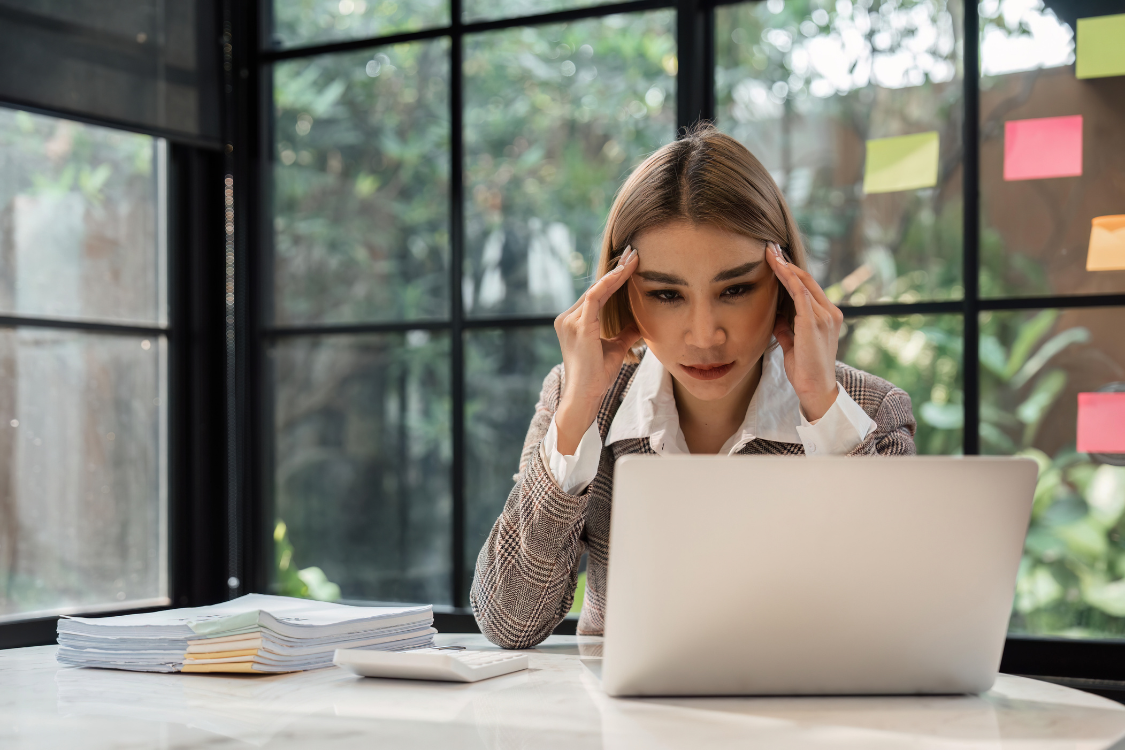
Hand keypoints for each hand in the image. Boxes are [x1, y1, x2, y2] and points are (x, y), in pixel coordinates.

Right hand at [553, 245, 641, 453]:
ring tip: (633, 258)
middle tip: (634, 252)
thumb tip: (641, 322)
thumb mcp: (616, 348)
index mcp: (574, 322)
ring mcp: (570, 321)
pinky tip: (624, 273)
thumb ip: (625, 333)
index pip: (596, 295)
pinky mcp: (579, 327)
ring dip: (617, 273)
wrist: (586, 396)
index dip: (614, 278)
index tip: (630, 263)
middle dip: (617, 269)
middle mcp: (568, 318)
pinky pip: (595, 298)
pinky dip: (610, 284)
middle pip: (596, 288)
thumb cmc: (597, 376)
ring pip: (596, 290)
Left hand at [766, 242, 842, 421]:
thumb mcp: (793, 344)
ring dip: (785, 267)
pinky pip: (801, 294)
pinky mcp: (814, 322)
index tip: (775, 259)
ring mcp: (824, 316)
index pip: (807, 287)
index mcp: (826, 316)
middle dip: (787, 263)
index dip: (791, 272)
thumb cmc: (804, 369)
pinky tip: (778, 268)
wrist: (815, 389)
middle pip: (806, 280)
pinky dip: (789, 280)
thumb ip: (787, 329)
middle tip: (770, 248)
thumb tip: (776, 318)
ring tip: (771, 253)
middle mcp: (829, 312)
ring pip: (803, 283)